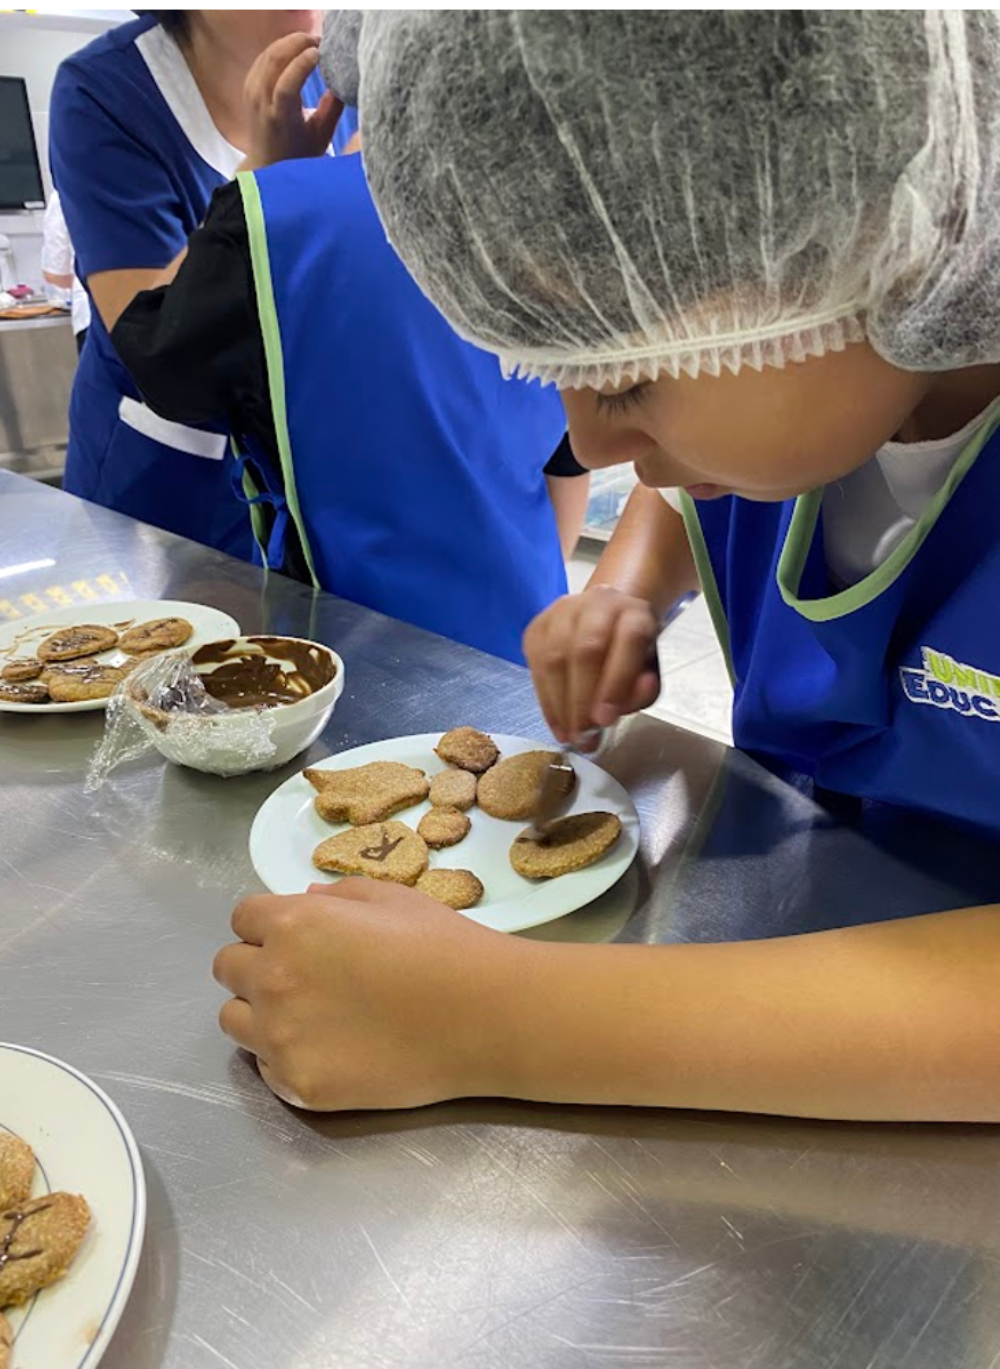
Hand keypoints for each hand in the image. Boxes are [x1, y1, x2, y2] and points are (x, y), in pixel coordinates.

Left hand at [213, 878, 516, 1110]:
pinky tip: (329, 1048)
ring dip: (259, 1012)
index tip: (296, 937)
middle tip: (301, 976)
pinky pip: (264, 1066)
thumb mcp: (391, 898)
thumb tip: (304, 902)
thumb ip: (336, 898)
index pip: (243, 918)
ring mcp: (280, 1037)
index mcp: (293, 924)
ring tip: (307, 1015)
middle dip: (256, 965)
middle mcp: (272, 978)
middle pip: (227, 967)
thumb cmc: (443, 946)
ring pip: (233, 1020)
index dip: (269, 924)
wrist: (483, 1016)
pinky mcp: (296, 1084)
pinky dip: (284, 1056)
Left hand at [241, 33, 342, 171]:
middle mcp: (262, 101)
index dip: (302, 64)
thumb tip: (342, 80)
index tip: (320, 52)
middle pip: (275, 60)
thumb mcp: (321, 136)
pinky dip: (280, 48)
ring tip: (310, 43)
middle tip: (319, 41)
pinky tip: (295, 49)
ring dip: (289, 42)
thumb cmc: (299, 153)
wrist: (267, 162)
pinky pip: (264, 57)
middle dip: (297, 43)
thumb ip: (332, 109)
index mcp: (280, 117)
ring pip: (268, 53)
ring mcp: (252, 91)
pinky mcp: (249, 84)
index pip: (286, 84)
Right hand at [523, 586, 660, 743]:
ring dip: (560, 703)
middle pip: (586, 649)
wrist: (606, 616)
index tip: (605, 721)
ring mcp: (563, 611)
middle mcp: (598, 604)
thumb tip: (615, 710)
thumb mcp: (648, 672)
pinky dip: (546, 700)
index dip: (616, 682)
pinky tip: (556, 722)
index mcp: (635, 613)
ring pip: (555, 657)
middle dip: (582, 699)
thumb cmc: (630, 653)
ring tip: (569, 735)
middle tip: (583, 735)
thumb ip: (641, 692)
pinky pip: (536, 665)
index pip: (629, 641)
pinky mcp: (538, 626)